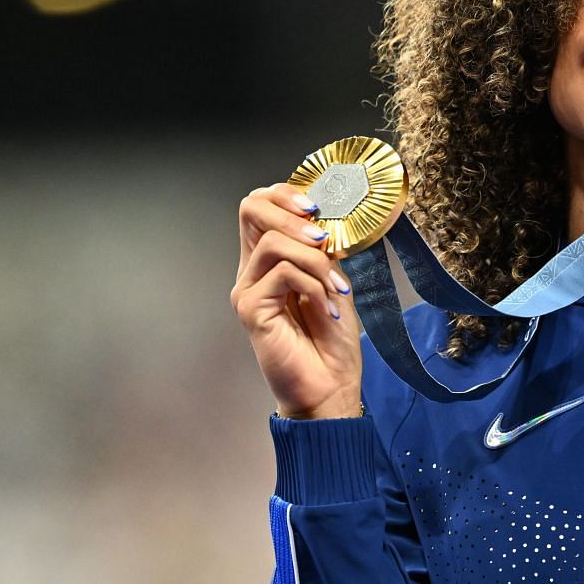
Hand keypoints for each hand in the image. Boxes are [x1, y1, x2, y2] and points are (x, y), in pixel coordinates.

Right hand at [231, 182, 364, 418]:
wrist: (331, 388)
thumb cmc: (333, 343)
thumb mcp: (335, 284)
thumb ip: (324, 252)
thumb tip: (324, 221)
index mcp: (270, 261)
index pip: (260, 205)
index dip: (286, 195)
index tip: (317, 208)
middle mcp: (252, 271)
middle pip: (250, 209)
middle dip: (292, 213)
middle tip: (323, 237)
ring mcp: (247, 290)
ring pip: (273, 243)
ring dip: (315, 261)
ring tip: (336, 289)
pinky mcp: (250, 309)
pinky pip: (282, 273)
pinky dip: (313, 285)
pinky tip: (328, 309)